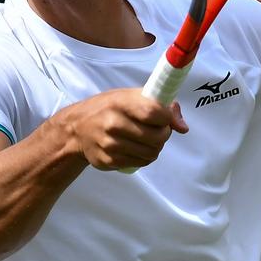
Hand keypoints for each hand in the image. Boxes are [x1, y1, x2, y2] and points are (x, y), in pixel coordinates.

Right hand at [57, 88, 188, 170]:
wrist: (76, 129)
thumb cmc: (109, 108)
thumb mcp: (130, 97)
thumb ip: (160, 106)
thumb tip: (183, 128)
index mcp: (120, 103)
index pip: (155, 113)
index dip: (166, 118)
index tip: (164, 118)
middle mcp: (113, 123)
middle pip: (157, 137)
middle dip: (163, 135)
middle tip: (158, 131)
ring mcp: (110, 144)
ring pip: (151, 153)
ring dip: (155, 148)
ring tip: (146, 140)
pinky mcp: (108, 161)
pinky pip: (140, 163)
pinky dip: (143, 157)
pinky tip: (135, 148)